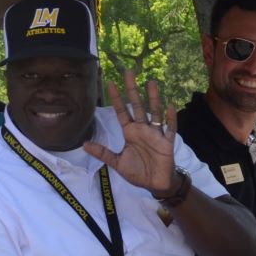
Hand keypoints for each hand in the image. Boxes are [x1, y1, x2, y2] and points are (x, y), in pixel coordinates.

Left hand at [85, 71, 177, 195]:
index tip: (110, 83)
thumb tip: (84, 145)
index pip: (121, 112)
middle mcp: (142, 129)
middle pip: (137, 106)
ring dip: (153, 98)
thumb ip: (103, 153)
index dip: (116, 98)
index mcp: (130, 132)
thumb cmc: (138, 171)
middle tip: (129, 72)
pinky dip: (170, 118)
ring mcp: (155, 134)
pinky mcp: (167, 143)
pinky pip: (170, 129)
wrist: (155, 184)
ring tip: (151, 82)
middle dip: (133, 90)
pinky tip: (170, 107)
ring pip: (154, 113)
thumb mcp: (117, 162)